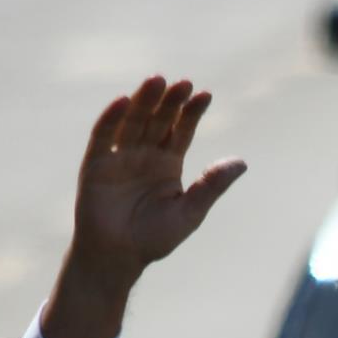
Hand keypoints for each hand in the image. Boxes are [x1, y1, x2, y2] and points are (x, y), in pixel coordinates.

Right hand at [39, 76, 247, 337]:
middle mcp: (144, 154)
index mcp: (168, 163)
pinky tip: (124, 100)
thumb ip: (212, 185)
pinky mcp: (96, 163)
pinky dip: (112, 117)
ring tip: (157, 80)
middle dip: (170, 101)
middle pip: (159, 120)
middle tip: (183, 82)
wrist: (119, 257)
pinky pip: (103, 135)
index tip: (205, 94)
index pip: (182, 130)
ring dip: (144, 101)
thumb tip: (242, 162)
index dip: (192, 112)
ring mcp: (120, 156)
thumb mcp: (190, 211)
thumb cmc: (155, 238)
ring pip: (133, 121)